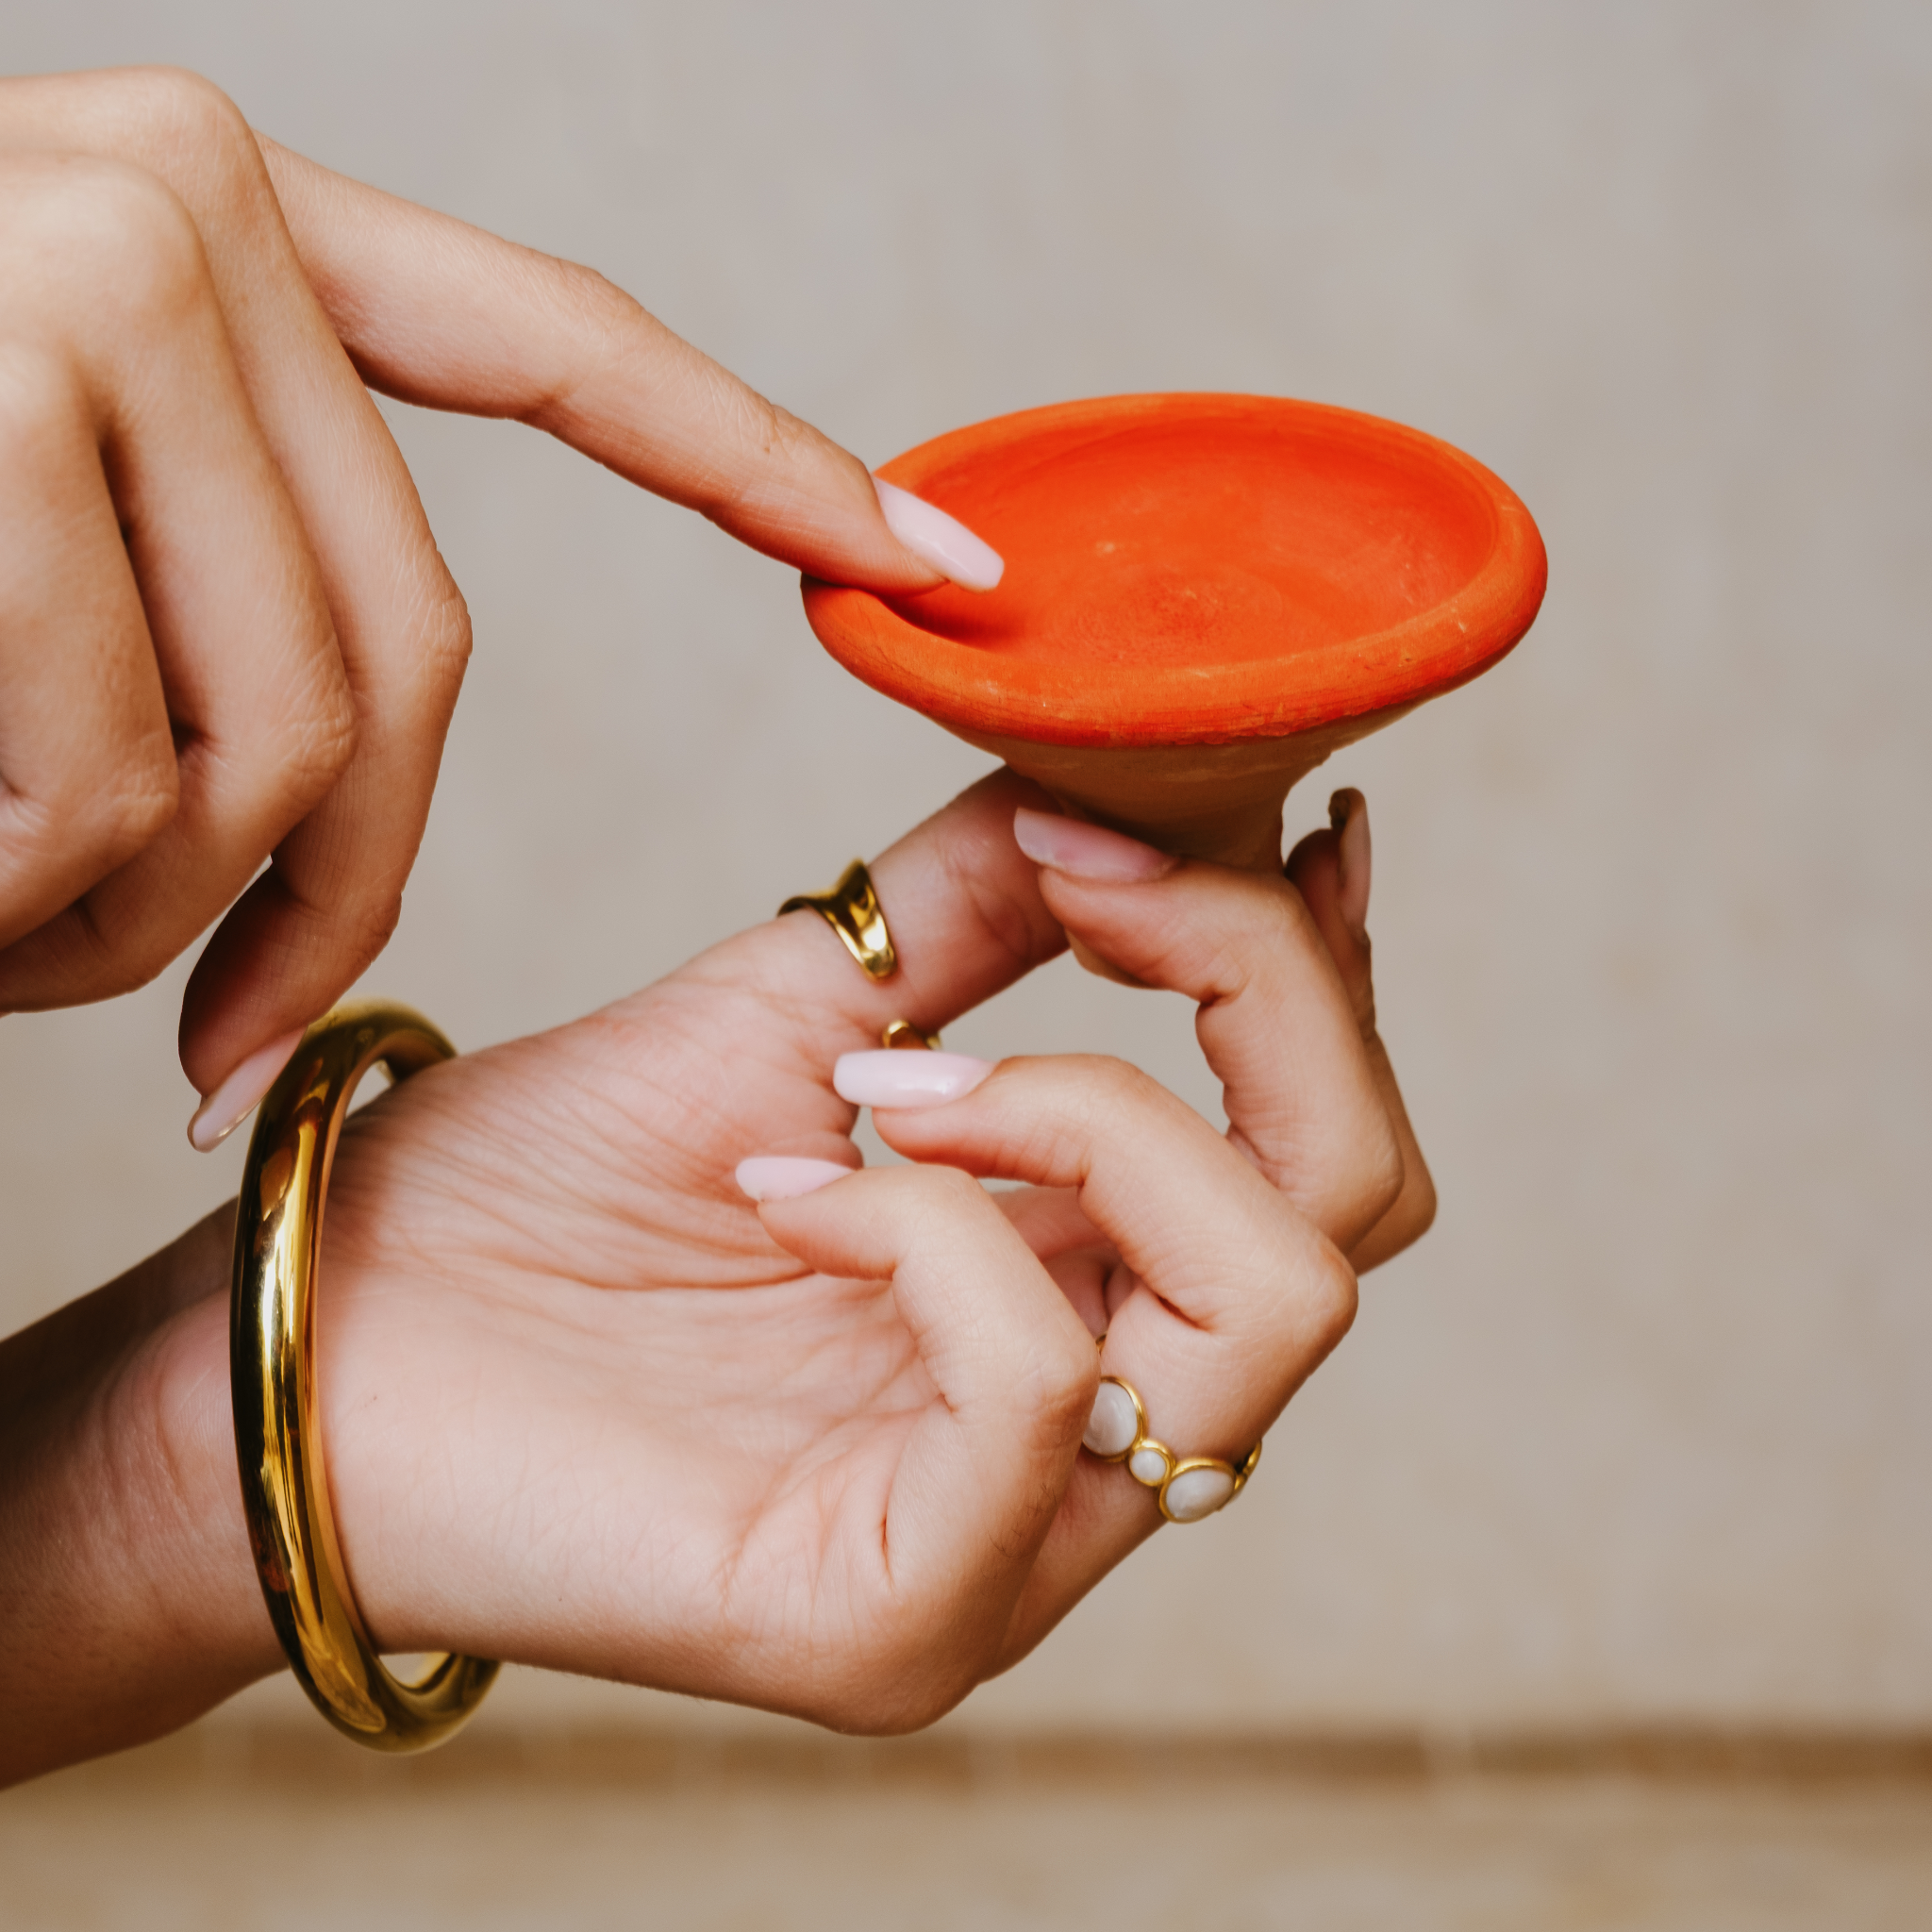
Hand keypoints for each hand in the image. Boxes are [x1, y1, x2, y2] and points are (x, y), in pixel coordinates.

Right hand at [0, 66, 987, 1120]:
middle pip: (403, 656)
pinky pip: (104, 780)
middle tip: (180, 1003)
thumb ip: (221, 566)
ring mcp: (73, 286)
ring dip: (133, 913)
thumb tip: (355, 749)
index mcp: (226, 230)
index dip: (768, 470)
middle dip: (303, 883)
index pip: (567, 360)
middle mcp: (174, 209)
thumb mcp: (21, 527)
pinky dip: (24, 903)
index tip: (955, 570)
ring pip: (266, 741)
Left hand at [0, 771, 1431, 1778]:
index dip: (1311, 964)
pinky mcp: (900, 1623)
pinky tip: (786, 1181)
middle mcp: (1093, 1436)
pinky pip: (1037, 1390)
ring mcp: (1017, 1548)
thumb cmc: (543, 1190)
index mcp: (1084, 1293)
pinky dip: (930, 1224)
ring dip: (1095, 1106)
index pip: (1333, 1148)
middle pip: (1358, 1213)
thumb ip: (994, 909)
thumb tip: (1145, 773)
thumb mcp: (806, 1002)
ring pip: (1267, 1301)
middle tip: (1102, 894)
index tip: (1233, 812)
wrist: (323, 1332)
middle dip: (1265, 1000)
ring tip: (890, 1077)